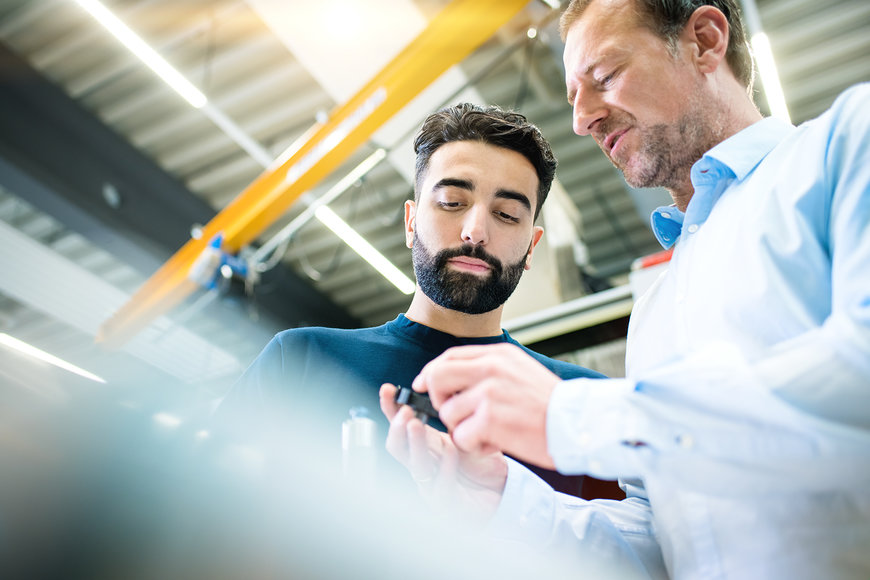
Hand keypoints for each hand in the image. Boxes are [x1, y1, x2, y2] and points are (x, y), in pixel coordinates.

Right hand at [379, 383, 507, 518]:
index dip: (391, 409)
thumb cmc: (484, 463)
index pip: (401, 425)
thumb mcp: (471, 430)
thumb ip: (458, 414)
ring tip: (416, 425)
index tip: (388, 391)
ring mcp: (432, 484)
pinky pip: (440, 487)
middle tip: (405, 411)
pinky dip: (445, 467)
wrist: (502, 493)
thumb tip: (450, 384)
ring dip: (415, 444)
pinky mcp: (446, 503)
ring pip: (416, 466)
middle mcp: (425, 463)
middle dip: (397, 427)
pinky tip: (452, 451)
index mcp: (427, 444)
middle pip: (398, 446)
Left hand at [413, 343, 559, 468]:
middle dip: (437, 399)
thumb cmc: (552, 404)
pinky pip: (461, 436)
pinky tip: (493, 444)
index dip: (430, 372)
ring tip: (485, 433)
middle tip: (454, 414)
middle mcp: (491, 369)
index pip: (450, 356)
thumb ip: (489, 370)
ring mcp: (490, 393)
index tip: (422, 385)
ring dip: (461, 429)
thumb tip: (454, 376)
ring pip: (447, 413)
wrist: (580, 423)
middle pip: (437, 378)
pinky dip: (473, 446)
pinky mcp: (491, 420)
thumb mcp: (521, 371)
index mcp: (499, 355)